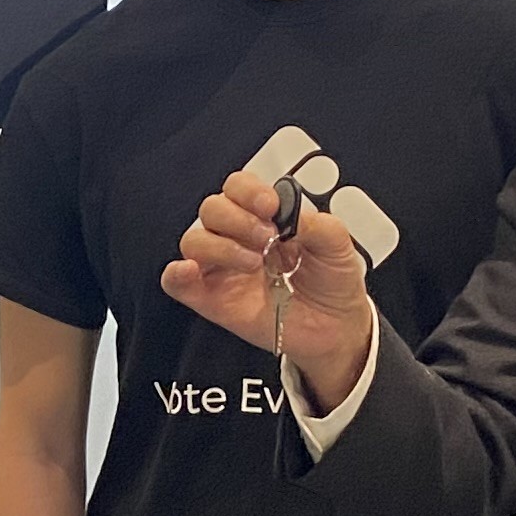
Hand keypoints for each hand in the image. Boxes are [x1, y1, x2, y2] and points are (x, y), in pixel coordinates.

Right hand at [158, 170, 374, 412]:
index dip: (248, 191)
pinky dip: (178, 274)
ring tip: (254, 263)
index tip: (270, 206)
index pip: (237, 188)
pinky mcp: (212, 301)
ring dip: (220, 246)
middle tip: (268, 238)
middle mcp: (238, 239)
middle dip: (239, 219)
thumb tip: (288, 213)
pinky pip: (178, 283)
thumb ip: (314, 223)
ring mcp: (223, 269)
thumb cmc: (333, 282)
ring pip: (194, 241)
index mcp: (264, 218)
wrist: (337, 328)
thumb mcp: (337, 244)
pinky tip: (190, 271)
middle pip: (212, 209)